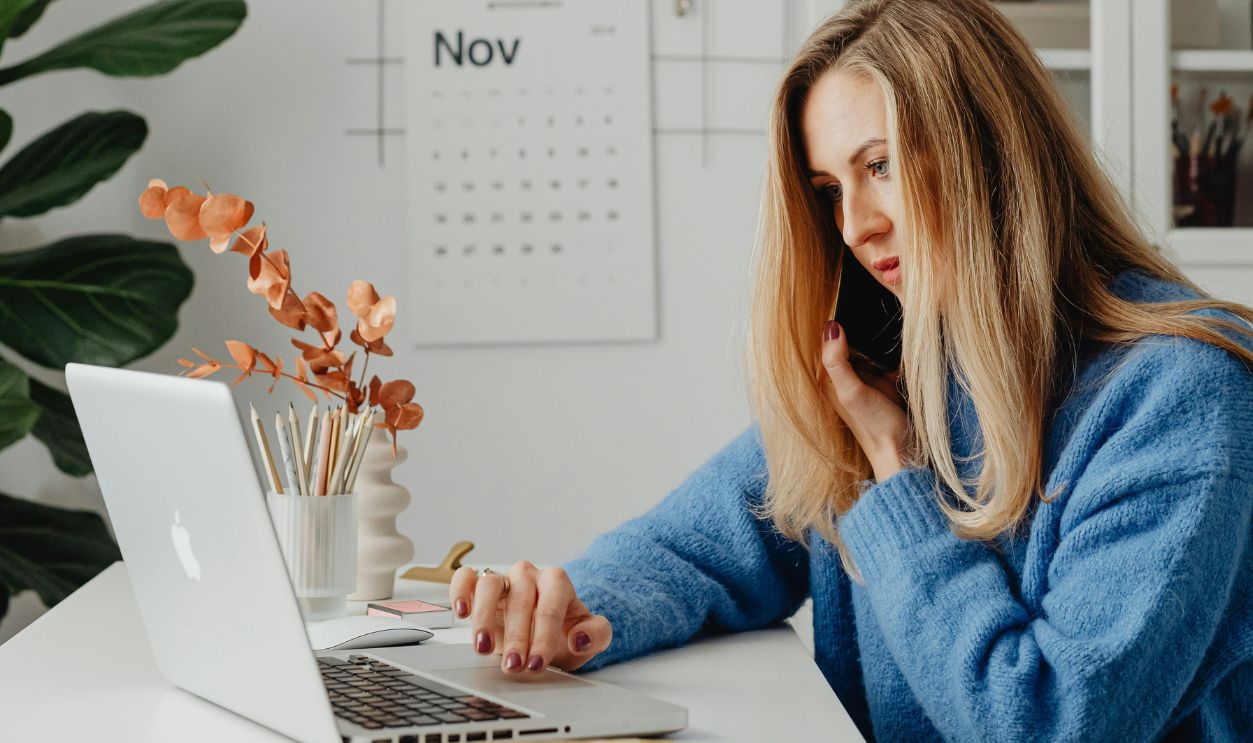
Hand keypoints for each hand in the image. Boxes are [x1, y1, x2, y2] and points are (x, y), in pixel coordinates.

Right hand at [449, 561, 611, 673]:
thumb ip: (597, 635)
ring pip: (490, 585)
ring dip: (484, 617)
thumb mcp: (590, 638)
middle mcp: (529, 576)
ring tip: (483, 648)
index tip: (537, 662)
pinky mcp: (479, 585)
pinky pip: (465, 577)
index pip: (550, 605)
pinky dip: (460, 591)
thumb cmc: (565, 633)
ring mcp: (503, 579)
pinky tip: (462, 612)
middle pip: (520, 599)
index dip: (544, 635)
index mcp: (557, 582)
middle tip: (514, 666)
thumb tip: (580, 638)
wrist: (545, 632)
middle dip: (517, 637)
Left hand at [819, 320, 910, 480]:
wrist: (903, 451)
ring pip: (869, 346)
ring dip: (880, 342)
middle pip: (849, 340)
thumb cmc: (875, 426)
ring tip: (884, 347)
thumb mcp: (852, 392)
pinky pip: (886, 357)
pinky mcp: (884, 380)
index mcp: (828, 378)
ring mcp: (864, 377)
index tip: (846, 306)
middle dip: (862, 331)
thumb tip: (831, 326)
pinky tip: (898, 359)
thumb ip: (837, 361)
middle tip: (870, 324)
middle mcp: (843, 376)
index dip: (835, 324)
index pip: (825, 341)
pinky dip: (893, 354)